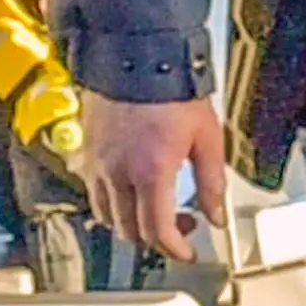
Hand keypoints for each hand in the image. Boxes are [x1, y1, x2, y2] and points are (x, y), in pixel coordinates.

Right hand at [79, 91, 226, 263]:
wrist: (136, 55)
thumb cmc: (171, 89)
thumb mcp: (207, 136)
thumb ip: (212, 183)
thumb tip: (217, 215)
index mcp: (151, 172)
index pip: (157, 231)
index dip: (175, 249)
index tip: (187, 251)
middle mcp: (119, 173)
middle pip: (131, 231)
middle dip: (158, 238)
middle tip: (180, 225)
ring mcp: (99, 164)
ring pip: (108, 217)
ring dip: (132, 224)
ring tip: (154, 208)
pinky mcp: (88, 153)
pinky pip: (94, 195)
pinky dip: (112, 205)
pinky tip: (131, 191)